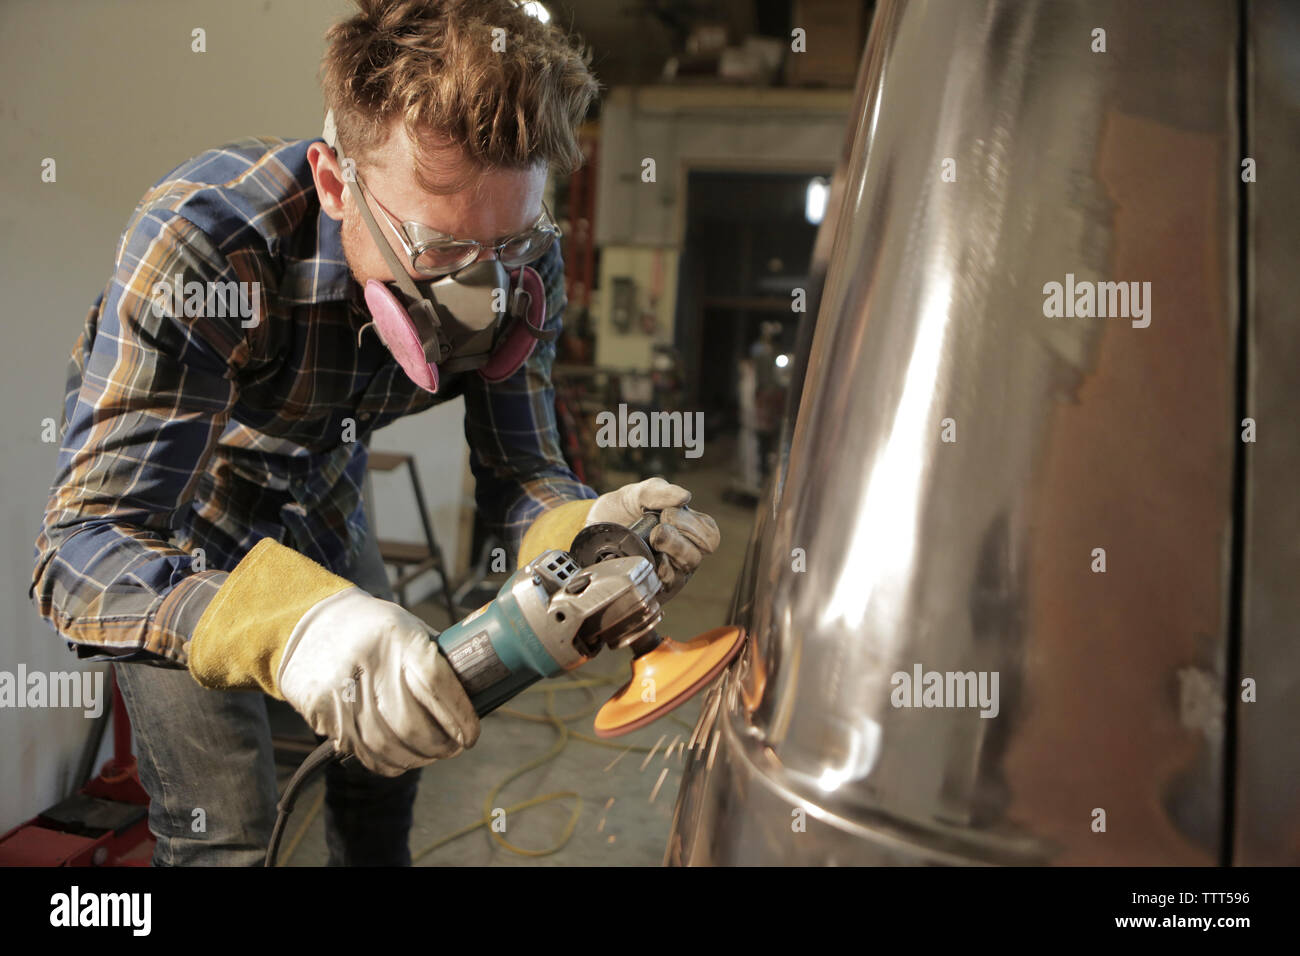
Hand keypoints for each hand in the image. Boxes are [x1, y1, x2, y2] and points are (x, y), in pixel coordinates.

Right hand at [277, 587, 479, 776]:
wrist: (314, 625)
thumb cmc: (376, 629)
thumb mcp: (409, 628)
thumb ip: (438, 659)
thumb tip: (477, 694)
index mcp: (397, 638)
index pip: (436, 684)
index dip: (459, 716)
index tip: (471, 734)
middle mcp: (368, 665)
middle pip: (411, 724)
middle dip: (441, 745)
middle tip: (455, 747)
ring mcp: (340, 691)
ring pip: (386, 745)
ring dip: (417, 758)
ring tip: (432, 754)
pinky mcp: (322, 712)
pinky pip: (362, 751)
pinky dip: (388, 762)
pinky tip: (403, 758)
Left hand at [584, 477, 720, 595]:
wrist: (587, 530)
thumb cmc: (619, 511)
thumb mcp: (636, 494)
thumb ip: (658, 492)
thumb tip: (685, 497)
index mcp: (685, 531)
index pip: (709, 534)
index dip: (692, 525)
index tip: (666, 514)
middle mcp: (681, 554)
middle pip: (699, 554)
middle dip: (680, 539)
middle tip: (658, 530)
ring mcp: (668, 573)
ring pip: (685, 570)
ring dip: (671, 552)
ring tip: (652, 542)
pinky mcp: (652, 588)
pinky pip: (666, 587)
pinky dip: (659, 573)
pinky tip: (647, 562)